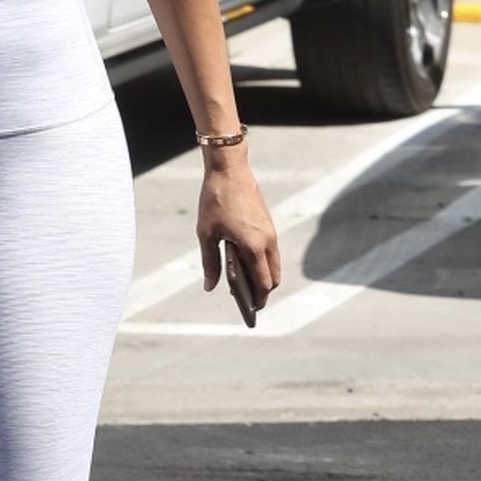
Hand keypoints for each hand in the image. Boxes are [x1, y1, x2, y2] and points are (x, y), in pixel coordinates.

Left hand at [196, 157, 280, 310]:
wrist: (229, 170)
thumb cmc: (216, 201)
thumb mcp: (207, 234)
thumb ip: (210, 263)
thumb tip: (210, 286)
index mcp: (254, 246)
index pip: (264, 282)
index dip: (259, 299)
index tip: (253, 310)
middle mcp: (268, 241)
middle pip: (273, 275)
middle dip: (264, 290)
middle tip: (248, 300)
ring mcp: (270, 231)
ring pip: (274, 262)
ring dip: (264, 275)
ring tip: (245, 283)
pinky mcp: (268, 223)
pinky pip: (271, 250)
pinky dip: (263, 261)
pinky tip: (246, 262)